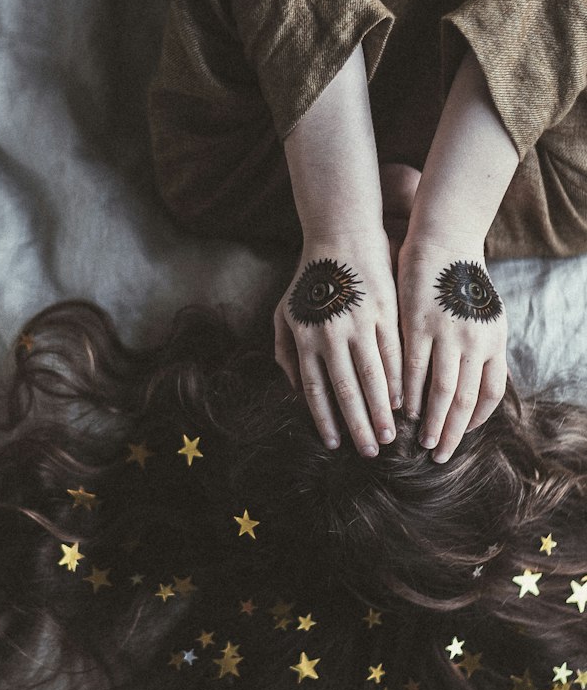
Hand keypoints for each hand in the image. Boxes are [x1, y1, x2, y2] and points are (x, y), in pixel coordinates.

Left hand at [274, 235, 402, 455]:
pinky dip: (399, 380)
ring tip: (392, 435)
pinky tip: (404, 400)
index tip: (335, 444)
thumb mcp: (285, 315)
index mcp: (305, 338)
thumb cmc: (308, 280)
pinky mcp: (384, 312)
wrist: (340, 237)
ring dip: (382, 410)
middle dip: (358, 425)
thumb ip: (286, 354)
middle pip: (345, 389)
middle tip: (371, 452)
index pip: (315, 389)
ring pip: (373, 376)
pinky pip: (393, 353)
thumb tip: (296, 393)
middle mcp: (330, 334)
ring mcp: (358, 323)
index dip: (325, 420)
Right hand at [395, 233, 507, 461]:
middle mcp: (476, 340)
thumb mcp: (484, 316)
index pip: (490, 394)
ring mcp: (448, 332)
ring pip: (440, 390)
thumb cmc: (460, 280)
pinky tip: (398, 408)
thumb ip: (481, 351)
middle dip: (451, 433)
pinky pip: (413, 368)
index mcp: (494, 340)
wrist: (443, 241)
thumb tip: (472, 389)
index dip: (475, 420)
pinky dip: (407, 393)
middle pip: (465, 400)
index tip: (460, 435)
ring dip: (428, 421)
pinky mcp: (419, 322)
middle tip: (438, 456)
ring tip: (416, 441)